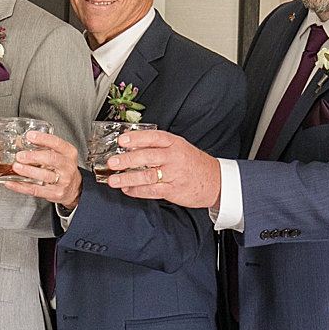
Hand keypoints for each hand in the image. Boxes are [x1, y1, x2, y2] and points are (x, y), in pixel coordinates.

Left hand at [1, 131, 82, 208]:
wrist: (74, 188)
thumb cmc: (62, 167)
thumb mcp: (58, 153)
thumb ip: (42, 147)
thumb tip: (18, 142)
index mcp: (68, 153)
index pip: (57, 143)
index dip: (43, 139)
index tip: (29, 136)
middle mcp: (68, 166)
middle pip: (52, 159)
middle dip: (34, 156)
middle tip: (20, 155)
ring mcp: (63, 181)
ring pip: (45, 176)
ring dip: (28, 171)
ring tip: (16, 167)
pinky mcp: (55, 193)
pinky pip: (36, 190)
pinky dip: (22, 187)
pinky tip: (12, 183)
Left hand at [103, 129, 221, 208]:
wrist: (216, 181)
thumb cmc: (193, 163)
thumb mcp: (179, 147)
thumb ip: (157, 146)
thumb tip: (131, 145)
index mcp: (174, 143)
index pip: (154, 138)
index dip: (137, 138)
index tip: (122, 140)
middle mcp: (174, 158)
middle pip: (148, 157)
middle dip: (128, 160)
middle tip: (112, 162)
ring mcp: (174, 175)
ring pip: (148, 176)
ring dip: (128, 178)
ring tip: (114, 180)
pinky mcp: (173, 190)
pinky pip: (152, 191)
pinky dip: (137, 191)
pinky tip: (127, 189)